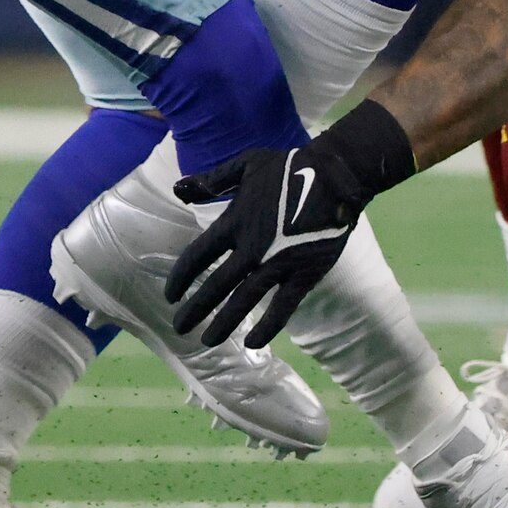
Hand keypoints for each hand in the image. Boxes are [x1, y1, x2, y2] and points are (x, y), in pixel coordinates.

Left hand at [165, 103, 415, 346]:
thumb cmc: (290, 167)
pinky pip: (284, 307)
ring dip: (224, 323)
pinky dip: (269, 327)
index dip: (181, 277)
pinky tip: (254, 343)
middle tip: (179, 327)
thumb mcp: (246, 164)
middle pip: (216, 285)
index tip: (171, 295)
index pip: (198, 255)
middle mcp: (252, 248)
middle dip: (195, 309)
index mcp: (235, 221)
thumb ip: (212, 180)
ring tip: (207, 341)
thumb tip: (177, 188)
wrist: (336, 176)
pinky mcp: (304, 273)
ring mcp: (279, 263)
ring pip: (245, 301)